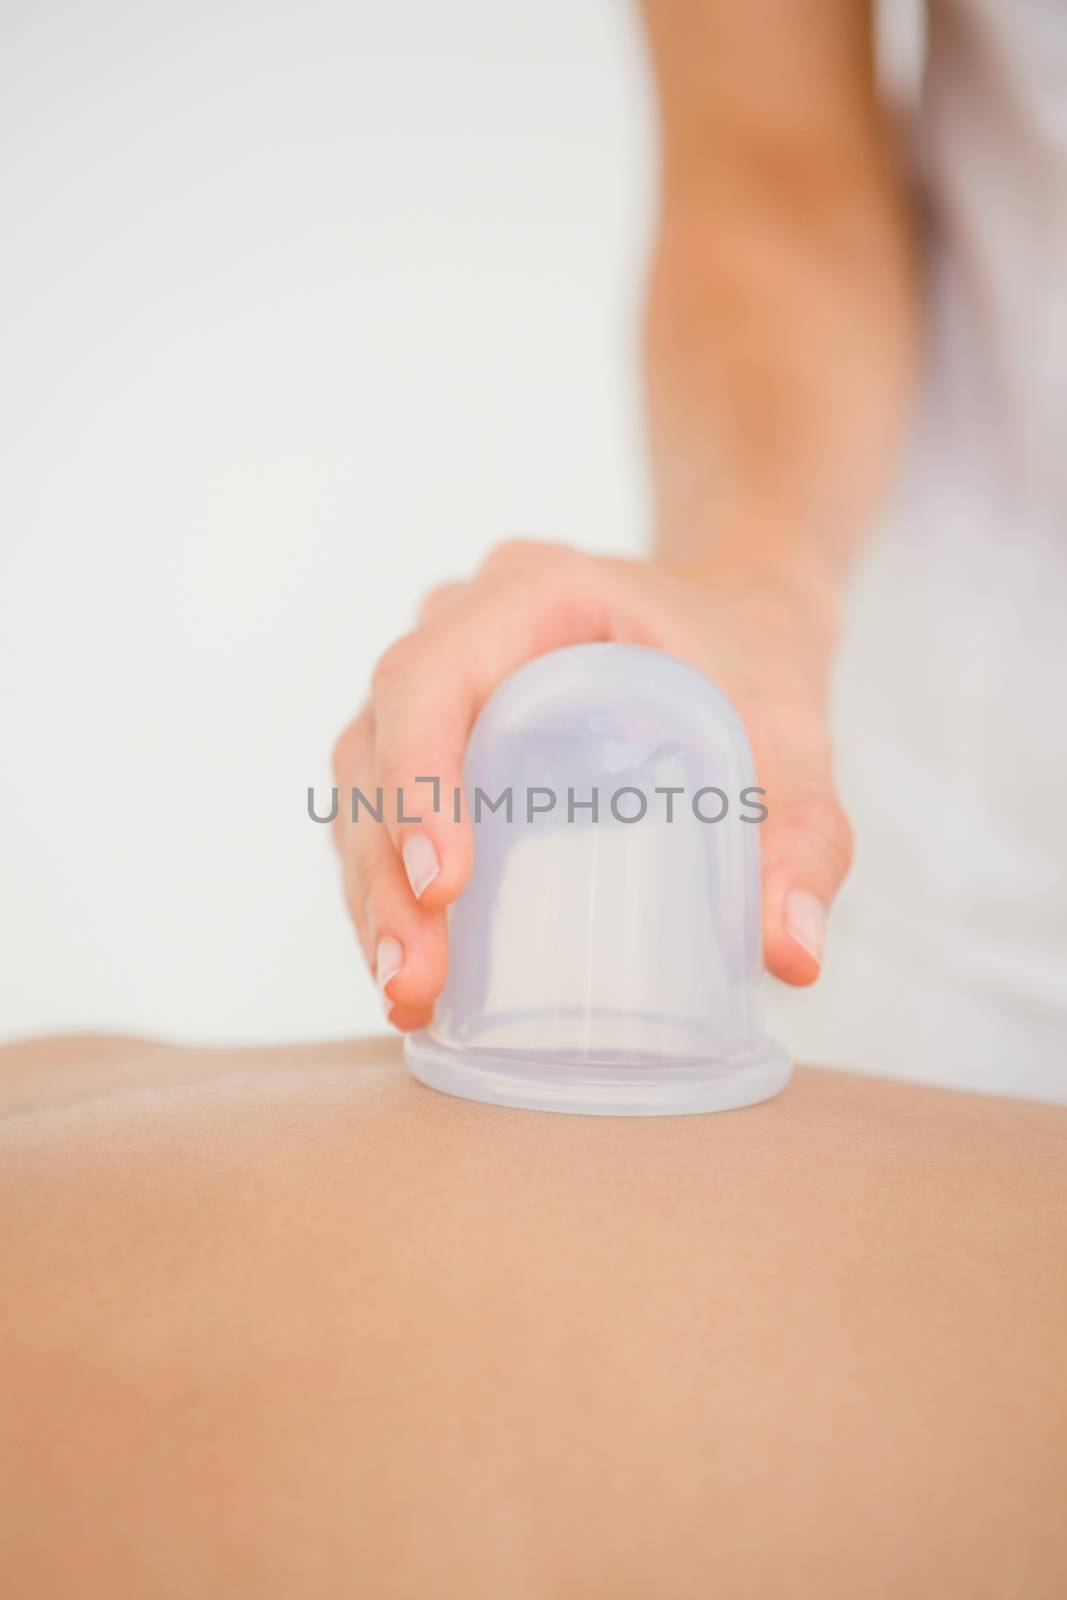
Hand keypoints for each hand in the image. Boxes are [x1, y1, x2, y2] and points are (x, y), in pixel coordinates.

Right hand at [332, 539, 850, 1028]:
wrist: (736, 618)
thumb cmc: (752, 659)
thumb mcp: (793, 733)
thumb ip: (805, 833)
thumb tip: (792, 957)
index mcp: (535, 594)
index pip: (431, 675)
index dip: (417, 777)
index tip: (445, 885)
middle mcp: (464, 628)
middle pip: (376, 739)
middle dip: (382, 869)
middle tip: (414, 978)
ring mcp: (442, 683)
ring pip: (362, 781)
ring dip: (369, 890)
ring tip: (407, 994)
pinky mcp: (441, 738)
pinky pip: (384, 806)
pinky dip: (386, 887)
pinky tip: (413, 971)